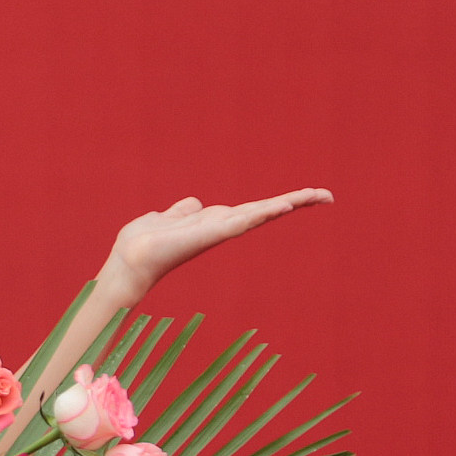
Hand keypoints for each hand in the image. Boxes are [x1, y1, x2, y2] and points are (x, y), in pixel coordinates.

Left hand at [100, 187, 334, 306]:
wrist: (129, 260)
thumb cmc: (144, 243)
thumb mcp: (166, 219)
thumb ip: (182, 212)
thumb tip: (195, 203)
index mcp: (212, 222)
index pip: (251, 209)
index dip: (277, 202)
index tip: (308, 195)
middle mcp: (220, 227)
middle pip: (263, 210)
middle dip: (294, 201)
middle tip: (326, 195)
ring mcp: (217, 232)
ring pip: (258, 214)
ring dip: (286, 204)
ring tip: (314, 195)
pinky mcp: (209, 235)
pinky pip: (241, 222)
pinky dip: (262, 214)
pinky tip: (282, 207)